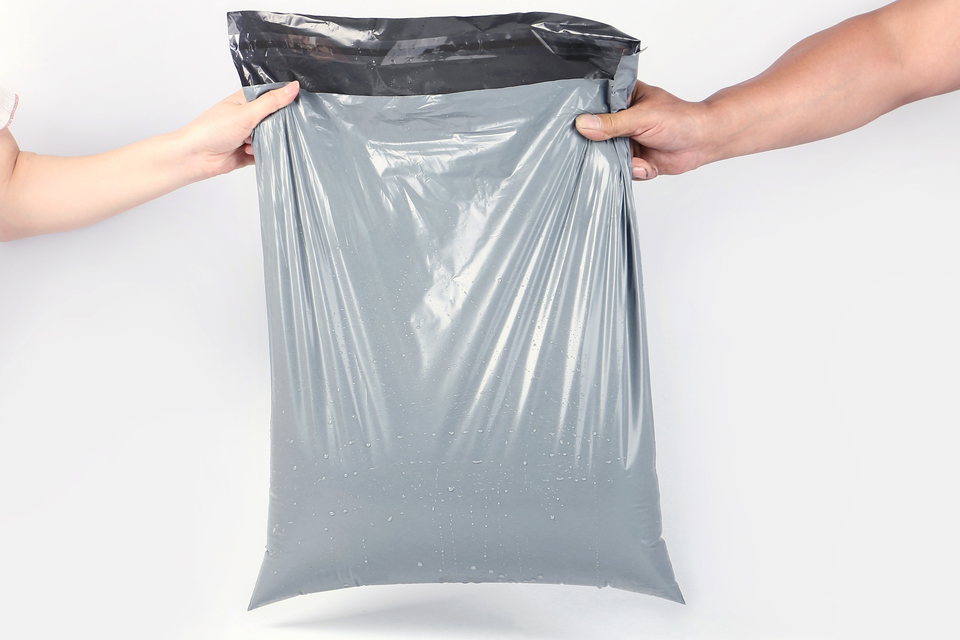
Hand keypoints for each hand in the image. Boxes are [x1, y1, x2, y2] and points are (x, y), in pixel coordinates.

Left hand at [176, 81, 299, 179]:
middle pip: (275, 118)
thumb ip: (272, 101)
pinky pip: (265, 153)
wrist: (195, 157)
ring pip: (271, 138)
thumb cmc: (212, 129)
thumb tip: (293, 87)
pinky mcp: (249, 152)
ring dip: (266, 142)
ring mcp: (249, 134)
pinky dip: (261, 154)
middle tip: (270, 127)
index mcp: (246, 100)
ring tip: (250, 141)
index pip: (273, 95)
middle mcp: (248, 116)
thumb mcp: (246, 112)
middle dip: (276, 125)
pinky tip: (248, 152)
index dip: (285, 100)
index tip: (298, 105)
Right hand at [575, 81, 710, 180]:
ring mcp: (626, 140)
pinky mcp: (632, 158)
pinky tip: (647, 164)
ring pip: (607, 154)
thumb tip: (583, 124)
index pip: (594, 104)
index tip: (577, 127)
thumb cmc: (679, 120)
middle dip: (602, 146)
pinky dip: (635, 170)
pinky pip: (621, 169)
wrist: (701, 143)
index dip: (584, 116)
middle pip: (596, 133)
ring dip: (622, 161)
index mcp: (623, 98)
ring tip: (639, 159)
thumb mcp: (641, 118)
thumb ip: (612, 123)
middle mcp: (621, 119)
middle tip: (609, 149)